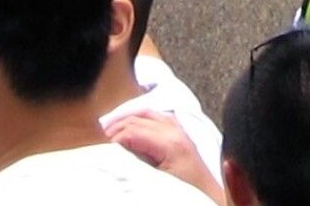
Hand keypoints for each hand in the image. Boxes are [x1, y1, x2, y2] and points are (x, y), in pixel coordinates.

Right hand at [105, 112, 224, 202]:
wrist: (211, 201)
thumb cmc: (187, 196)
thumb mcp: (157, 184)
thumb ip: (136, 166)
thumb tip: (116, 155)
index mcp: (170, 143)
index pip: (132, 130)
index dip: (113, 139)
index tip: (100, 149)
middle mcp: (176, 131)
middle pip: (138, 118)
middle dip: (116, 127)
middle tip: (99, 139)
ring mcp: (180, 131)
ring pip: (148, 113)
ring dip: (127, 119)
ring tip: (110, 131)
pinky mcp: (182, 136)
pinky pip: (158, 117)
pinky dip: (141, 118)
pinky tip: (133, 126)